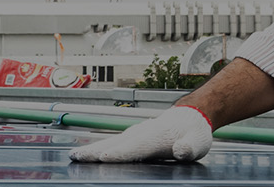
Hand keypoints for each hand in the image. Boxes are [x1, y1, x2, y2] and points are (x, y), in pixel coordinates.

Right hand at [67, 106, 212, 162]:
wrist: (191, 116)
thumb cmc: (194, 132)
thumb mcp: (197, 143)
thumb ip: (189, 148)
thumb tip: (181, 150)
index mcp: (155, 136)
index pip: (134, 147)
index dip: (119, 153)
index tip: (104, 158)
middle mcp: (141, 133)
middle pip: (114, 144)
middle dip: (95, 151)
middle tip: (75, 157)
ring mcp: (135, 134)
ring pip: (110, 142)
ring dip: (92, 149)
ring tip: (76, 155)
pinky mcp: (133, 136)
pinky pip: (114, 143)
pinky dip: (100, 148)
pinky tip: (91, 154)